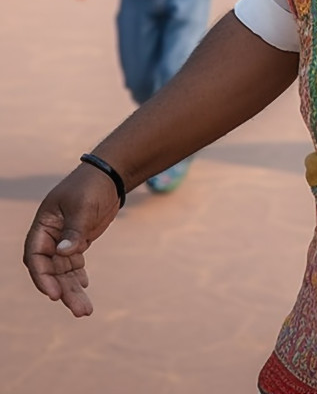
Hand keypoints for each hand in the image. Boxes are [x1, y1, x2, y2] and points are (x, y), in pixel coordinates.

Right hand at [22, 164, 122, 316]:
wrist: (110, 175)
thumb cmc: (92, 185)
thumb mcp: (83, 206)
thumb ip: (74, 229)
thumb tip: (63, 253)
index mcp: (43, 225)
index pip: (35, 257)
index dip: (43, 277)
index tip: (54, 295)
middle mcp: (50, 236)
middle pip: (51, 270)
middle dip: (63, 291)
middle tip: (79, 310)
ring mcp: (63, 240)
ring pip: (64, 272)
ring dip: (73, 290)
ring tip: (85, 311)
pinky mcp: (78, 241)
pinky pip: (74, 265)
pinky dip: (78, 278)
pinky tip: (85, 289)